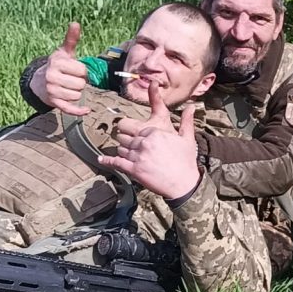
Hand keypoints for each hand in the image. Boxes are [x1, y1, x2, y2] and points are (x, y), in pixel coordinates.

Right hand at [29, 22, 89, 115]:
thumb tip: (76, 23)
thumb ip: (71, 39)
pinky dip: (79, 111)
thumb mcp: (63, 53)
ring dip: (77, 93)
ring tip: (68, 87)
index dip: (82, 71)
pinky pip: (69, 109)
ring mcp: (52, 91)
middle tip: (71, 79)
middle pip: (81, 84)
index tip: (75, 70)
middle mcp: (52, 77)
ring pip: (77, 95)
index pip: (82, 71)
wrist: (39, 82)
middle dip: (80, 82)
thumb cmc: (57, 66)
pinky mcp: (54, 103)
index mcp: (56, 63)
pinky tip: (86, 110)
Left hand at [97, 81, 200, 198]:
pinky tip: (101, 159)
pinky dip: (107, 160)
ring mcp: (138, 156)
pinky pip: (116, 162)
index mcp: (155, 133)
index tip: (140, 139)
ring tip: (125, 154)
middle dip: (128, 142)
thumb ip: (186, 121)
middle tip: (131, 147)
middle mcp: (144, 143)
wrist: (184, 184)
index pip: (138, 129)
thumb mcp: (188, 139)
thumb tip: (191, 107)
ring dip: (122, 151)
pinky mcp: (134, 169)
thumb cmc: (186, 162)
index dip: (138, 135)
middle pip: (127, 138)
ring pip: (121, 149)